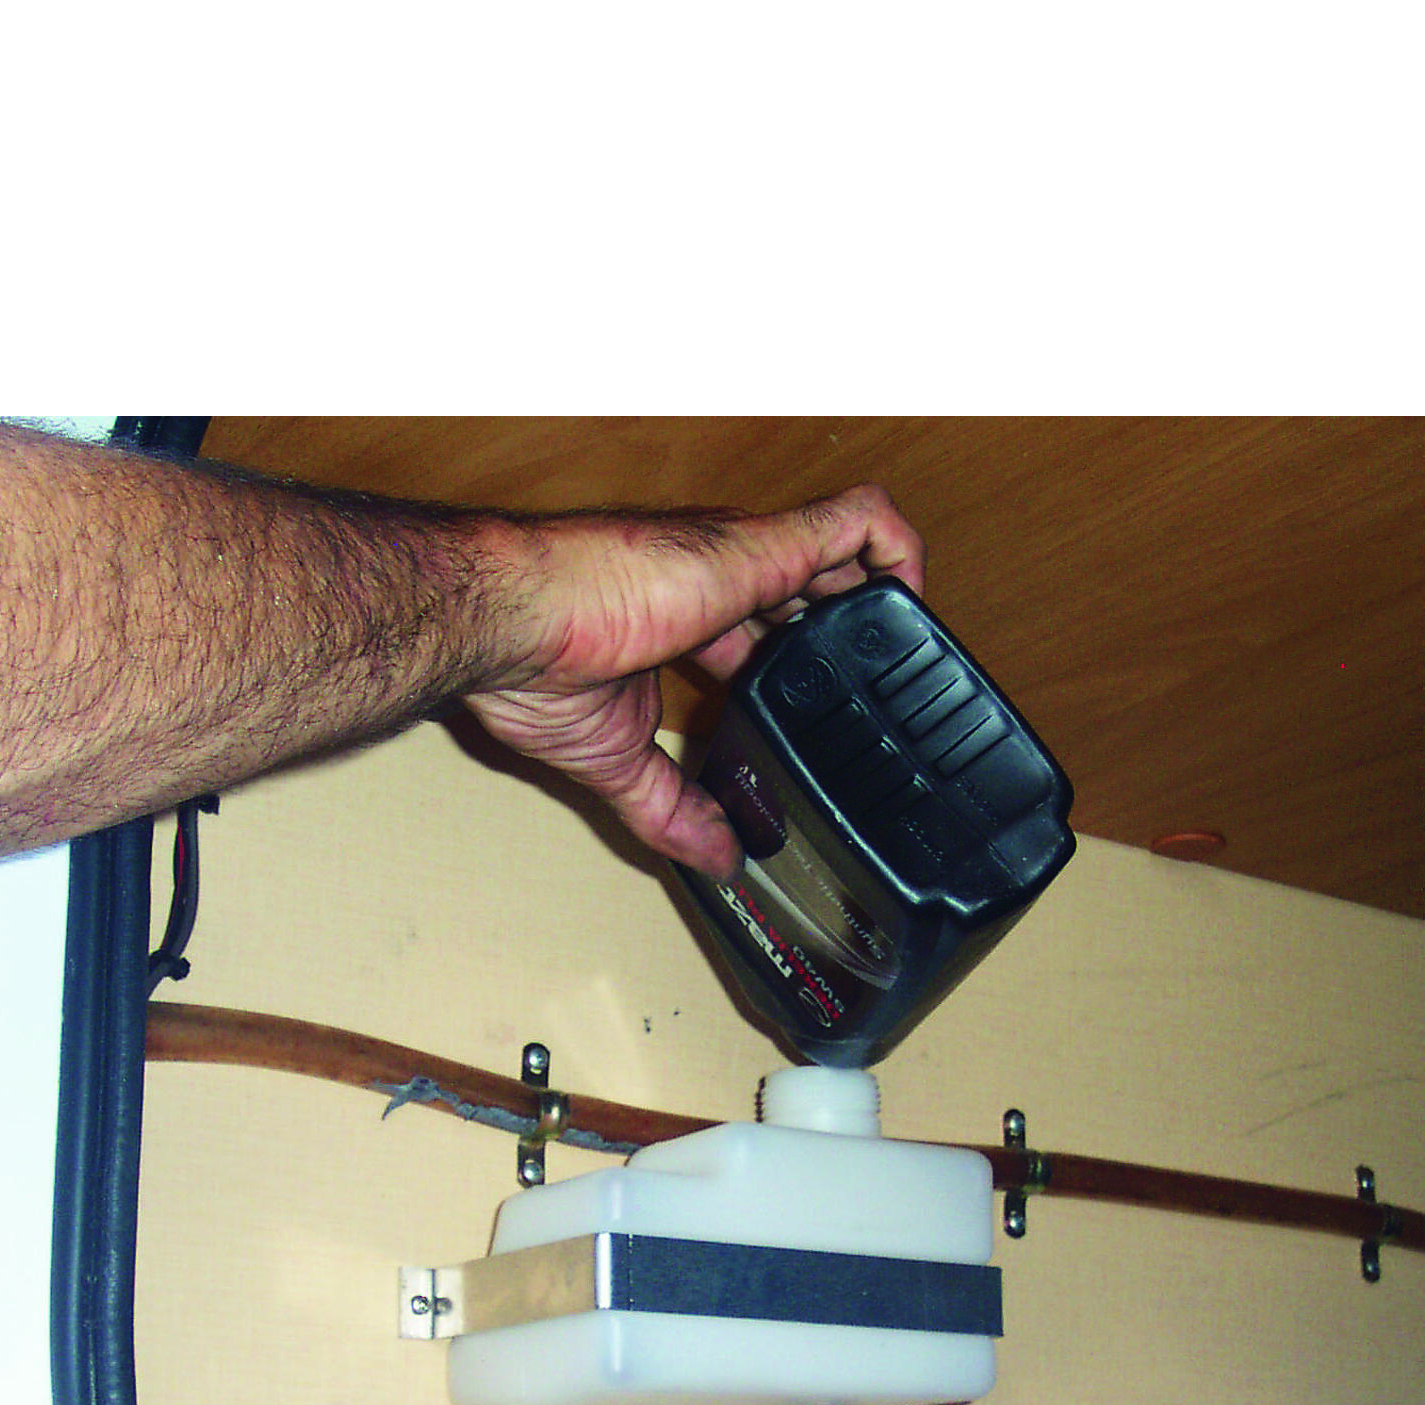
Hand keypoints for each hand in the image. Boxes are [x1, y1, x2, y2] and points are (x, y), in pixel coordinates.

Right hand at [463, 483, 924, 879]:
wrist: (510, 626)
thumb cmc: (531, 667)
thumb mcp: (616, 762)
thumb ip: (670, 809)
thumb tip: (713, 861)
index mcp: (685, 624)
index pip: (763, 636)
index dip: (801, 669)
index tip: (829, 710)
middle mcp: (720, 581)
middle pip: (811, 595)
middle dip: (850, 635)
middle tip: (884, 691)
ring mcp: (744, 559)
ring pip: (844, 553)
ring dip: (884, 591)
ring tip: (914, 645)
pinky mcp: (760, 547)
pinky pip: (856, 525)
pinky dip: (897, 548)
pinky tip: (914, 594)